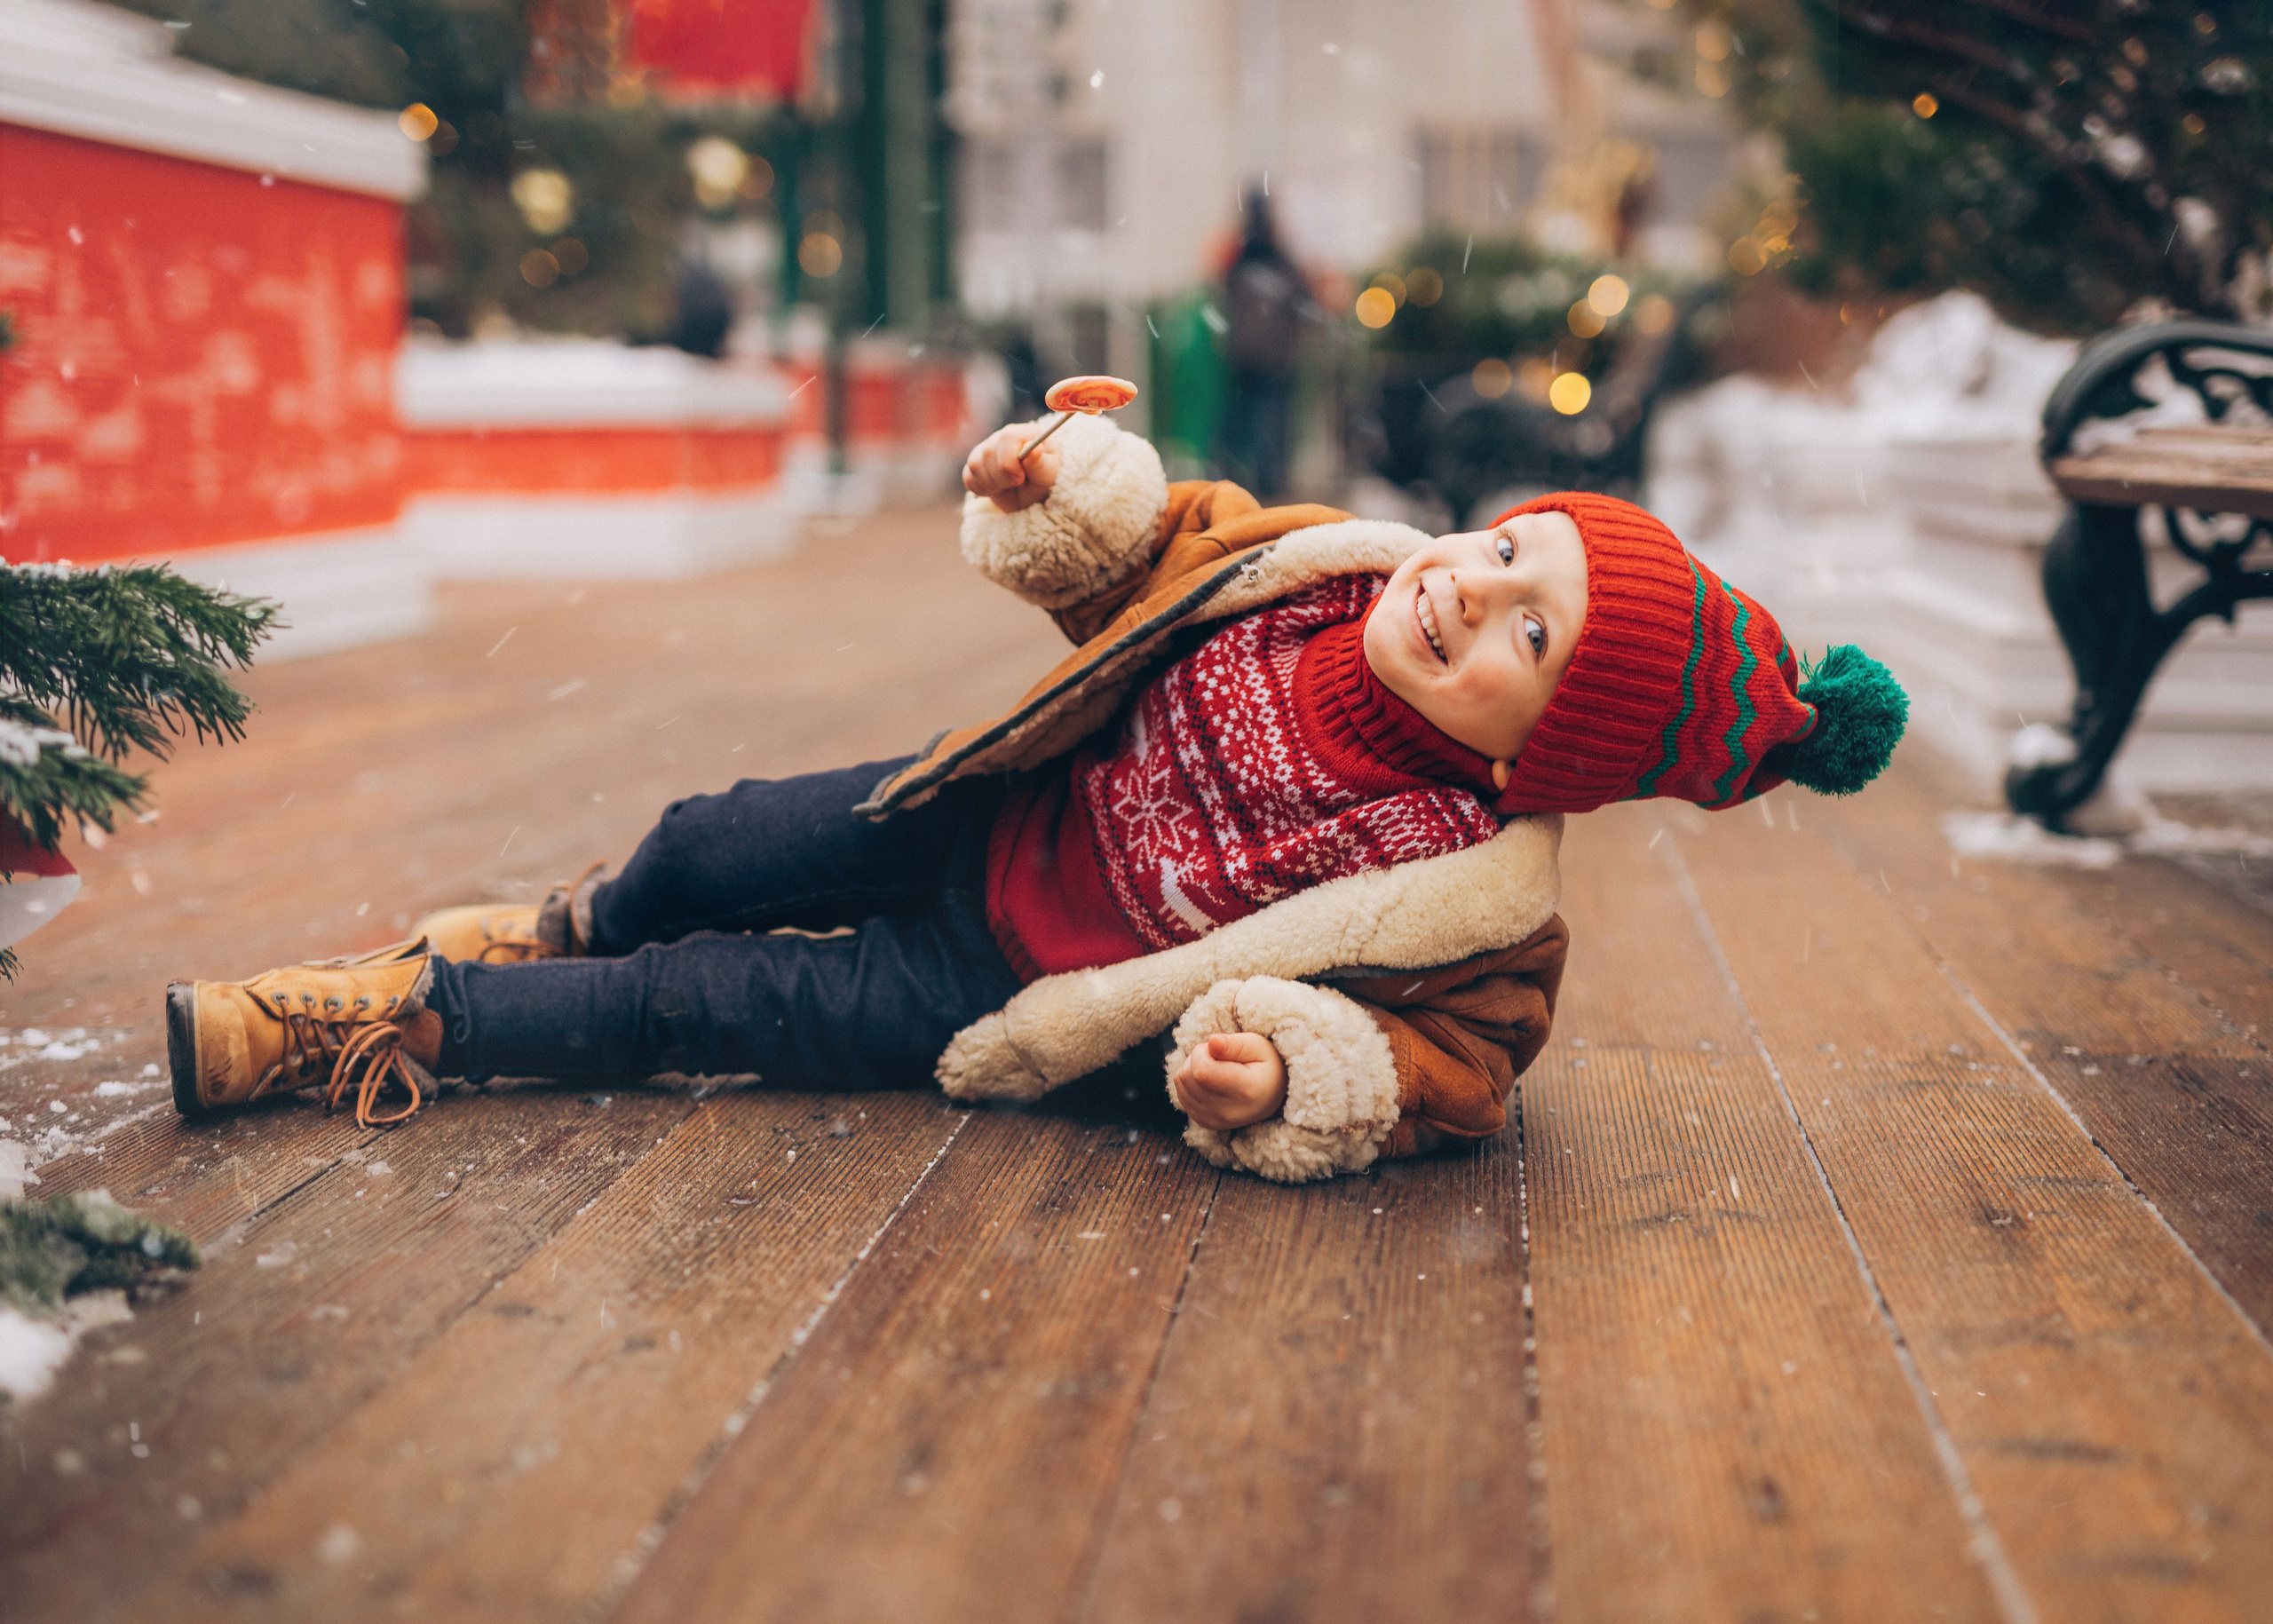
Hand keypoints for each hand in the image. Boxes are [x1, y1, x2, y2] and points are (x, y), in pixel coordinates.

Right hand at [962, 423, 1059, 512]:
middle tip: (1018, 484)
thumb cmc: (1047, 481)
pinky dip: (982, 488)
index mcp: (1025, 434)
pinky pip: (968, 477)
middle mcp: (1004, 438)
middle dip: (1002, 477)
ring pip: (975, 465)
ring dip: (993, 484)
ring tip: (1009, 487)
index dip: (1009, 462)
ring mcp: (988, 449)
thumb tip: (1035, 448)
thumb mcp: (1050, 475)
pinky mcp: (977, 465)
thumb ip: (1041, 463)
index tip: (1019, 479)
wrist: (1035, 498)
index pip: (1007, 438)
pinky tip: (997, 489)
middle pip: (988, 453)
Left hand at [1171, 1032, 1288, 1130]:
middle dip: (1198, 1057)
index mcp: (1245, 1091)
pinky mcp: (1204, 1122)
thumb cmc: (1265, 1065)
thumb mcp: (1257, 1046)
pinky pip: (1181, 1093)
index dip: (1203, 1052)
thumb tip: (1212, 1042)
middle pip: (1188, 1075)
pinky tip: (1210, 1080)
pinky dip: (1190, 1081)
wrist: (1273, 1096)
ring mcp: (1214, 1120)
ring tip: (1216, 1067)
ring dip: (1192, 1068)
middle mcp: (1228, 1112)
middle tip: (1220, 1057)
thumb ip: (1234, 1044)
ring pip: (1181, 1082)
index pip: (1201, 1071)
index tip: (1219, 1049)